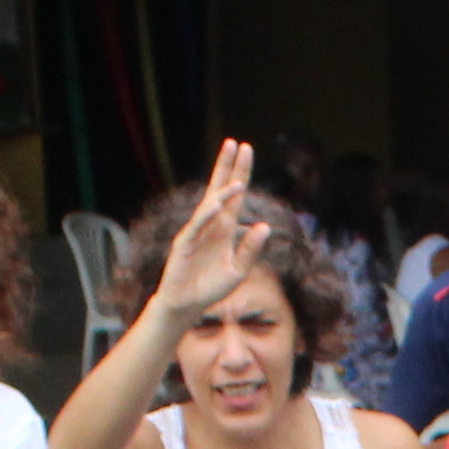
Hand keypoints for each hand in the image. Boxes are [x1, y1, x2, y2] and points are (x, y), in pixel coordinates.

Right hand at [143, 138, 264, 326]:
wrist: (187, 304)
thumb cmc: (212, 287)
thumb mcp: (238, 270)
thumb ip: (251, 250)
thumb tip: (265, 226)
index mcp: (225, 228)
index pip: (235, 196)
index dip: (240, 174)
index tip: (246, 150)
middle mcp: (211, 225)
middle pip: (219, 190)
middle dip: (227, 168)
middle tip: (235, 144)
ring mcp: (196, 232)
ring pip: (209, 206)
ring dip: (222, 193)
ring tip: (236, 181)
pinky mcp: (184, 244)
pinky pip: (196, 226)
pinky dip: (206, 216)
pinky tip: (216, 205)